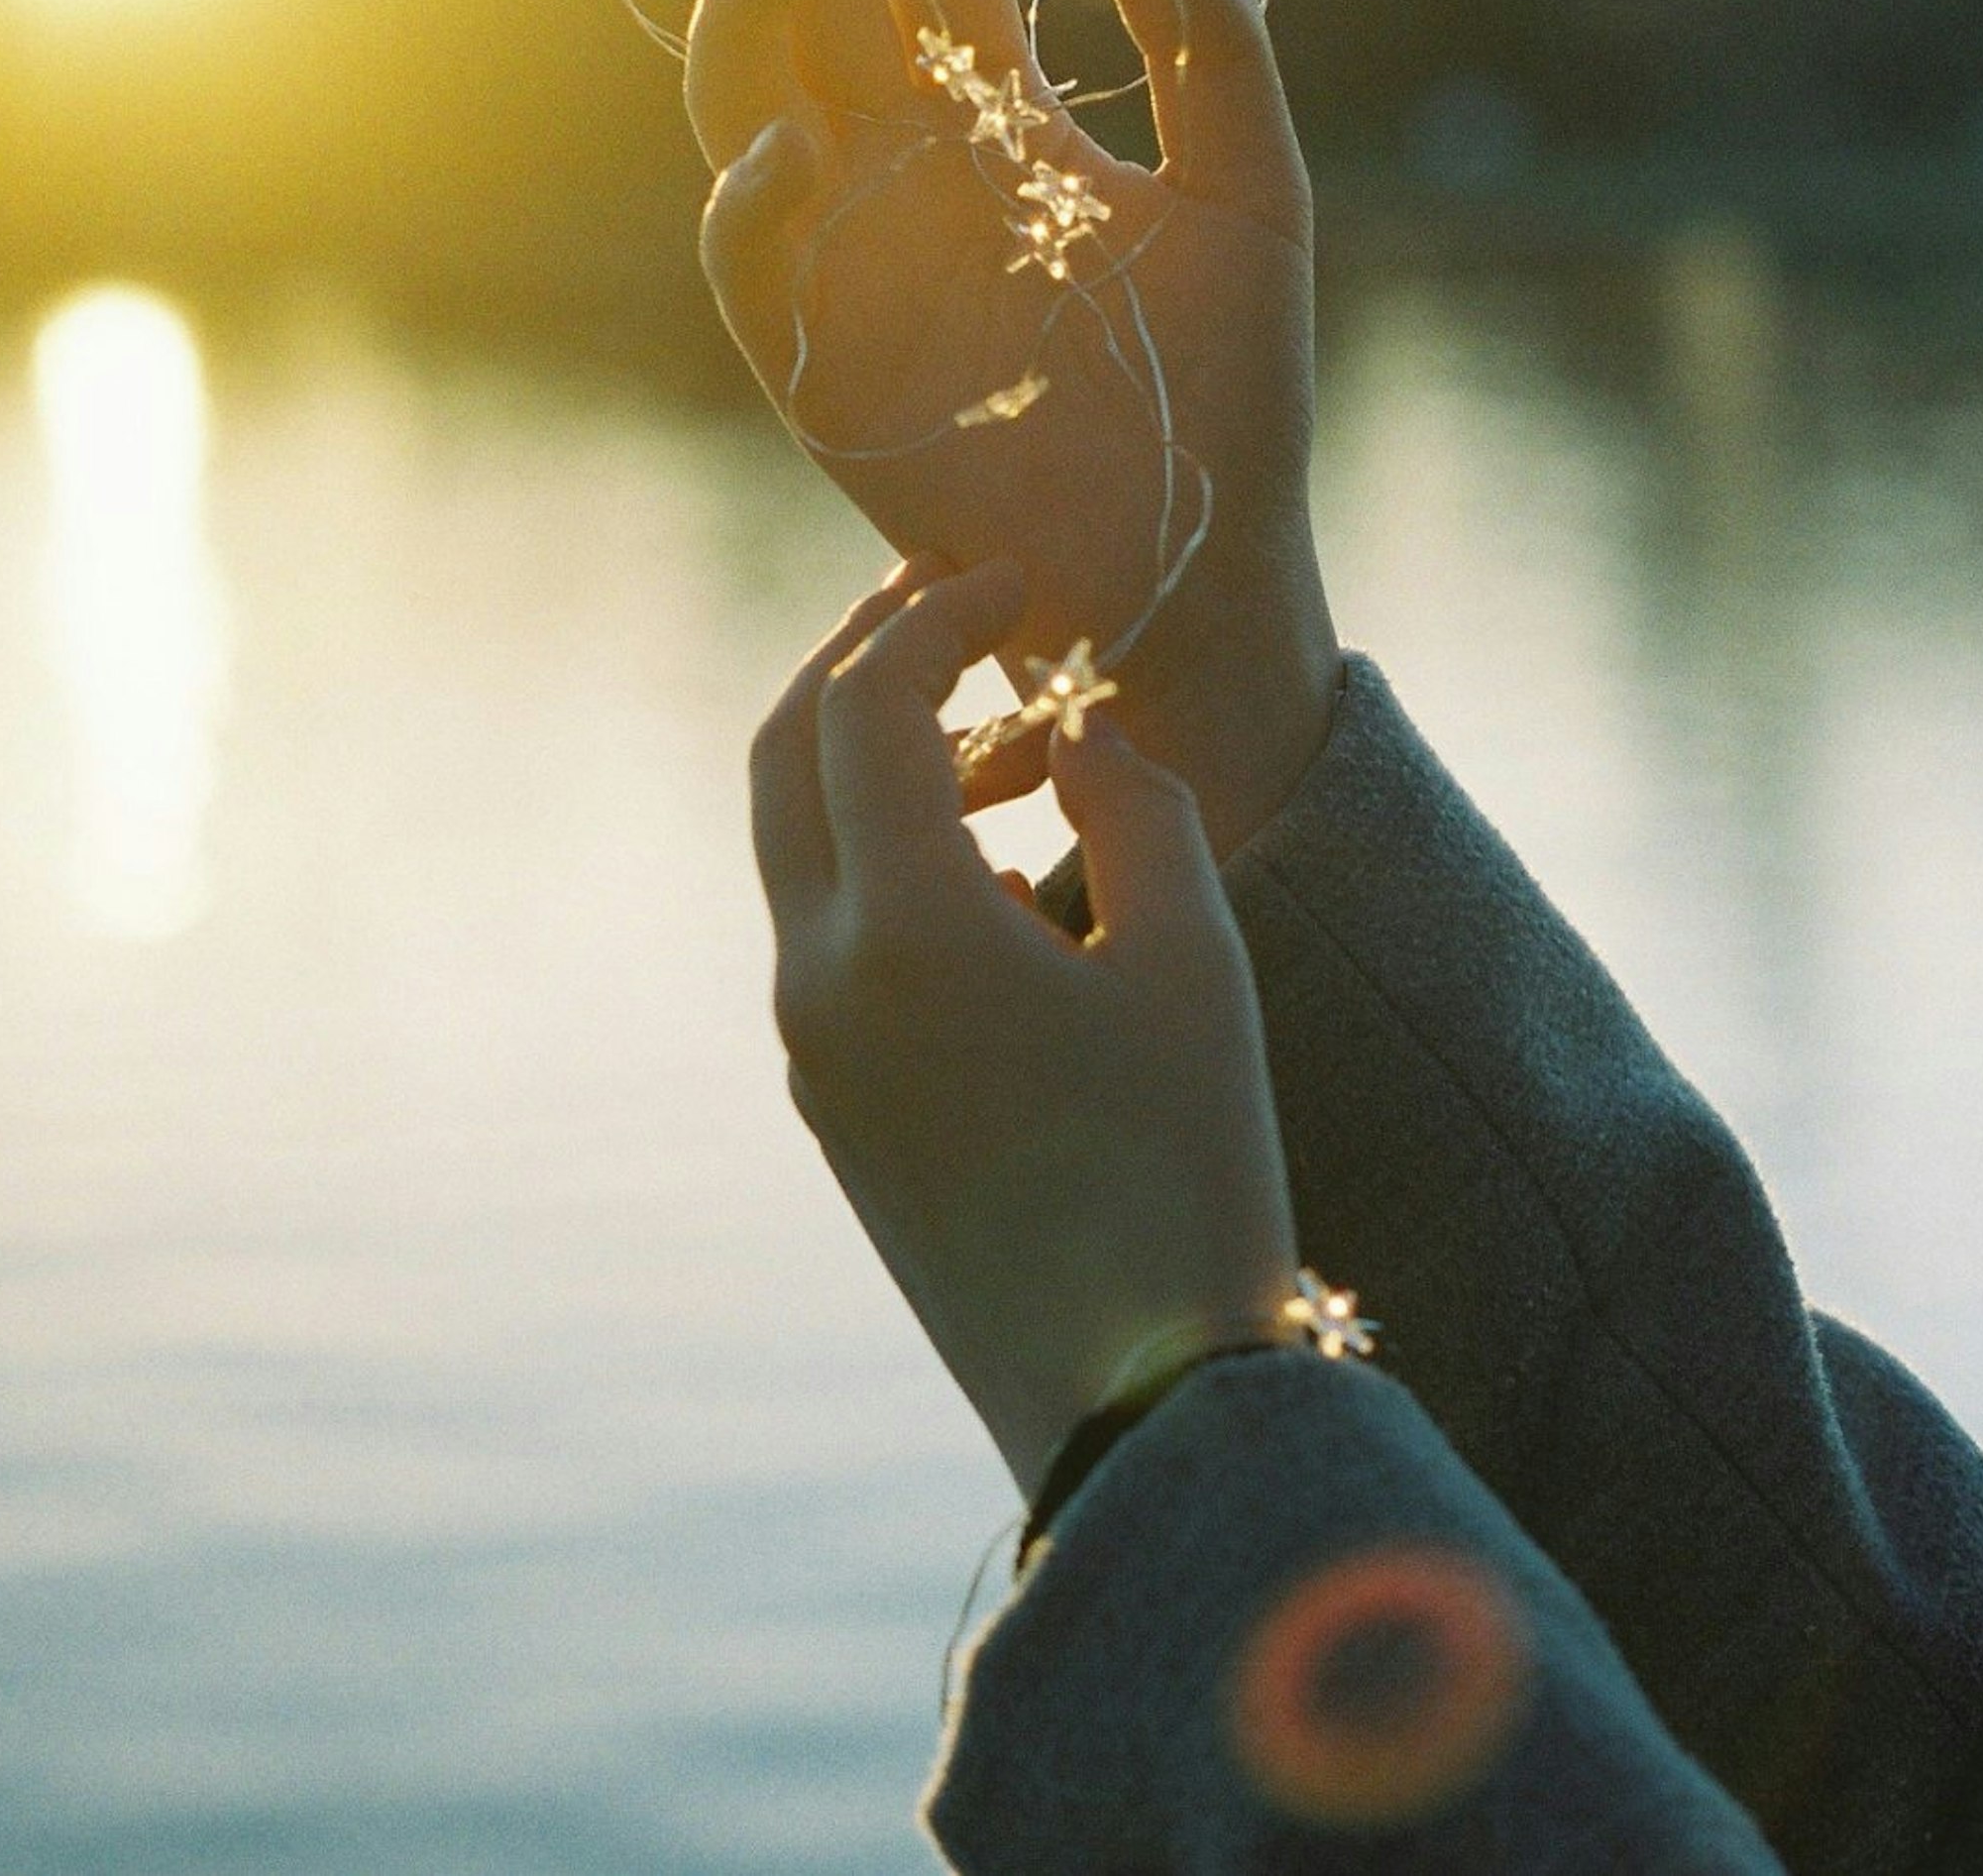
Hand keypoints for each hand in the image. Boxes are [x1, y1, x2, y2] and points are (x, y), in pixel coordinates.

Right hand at [685, 0, 1337, 849]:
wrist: (1195, 566)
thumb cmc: (1232, 394)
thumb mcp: (1256, 196)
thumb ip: (1214, 53)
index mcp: (993, 122)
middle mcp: (897, 171)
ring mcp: (843, 258)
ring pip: (745, 99)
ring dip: (747, 13)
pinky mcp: (815, 363)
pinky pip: (748, 263)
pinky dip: (752, 199)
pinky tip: (801, 143)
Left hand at [756, 555, 1302, 1496]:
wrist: (1137, 1400)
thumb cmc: (1191, 1174)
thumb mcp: (1196, 965)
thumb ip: (1133, 806)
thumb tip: (1077, 729)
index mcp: (900, 928)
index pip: (868, 705)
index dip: (934, 616)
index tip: (1015, 582)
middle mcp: (819, 978)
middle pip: (786, 756)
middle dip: (865, 663)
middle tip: (966, 615)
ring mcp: (812, 1049)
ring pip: (800, 847)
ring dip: (887, 766)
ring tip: (1037, 751)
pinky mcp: (833, 1107)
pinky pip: (830, 936)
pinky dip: (893, 861)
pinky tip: (1017, 874)